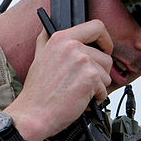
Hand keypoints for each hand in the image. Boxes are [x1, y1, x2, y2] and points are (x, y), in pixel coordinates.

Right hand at [5, 19, 113, 140]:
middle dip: (99, 74)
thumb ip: (46, 40)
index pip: (96, 27)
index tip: (103, 50)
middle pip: (106, 57)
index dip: (105, 40)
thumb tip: (48, 28)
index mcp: (61, 38)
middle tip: (82, 82)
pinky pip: (105, 89)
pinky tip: (80, 100)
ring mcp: (82, 61)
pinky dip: (96, 98)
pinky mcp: (90, 78)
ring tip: (78, 91)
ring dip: (97, 87)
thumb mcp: (39, 57)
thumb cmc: (37, 92)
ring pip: (107, 74)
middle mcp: (72, 46)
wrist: (33, 114)